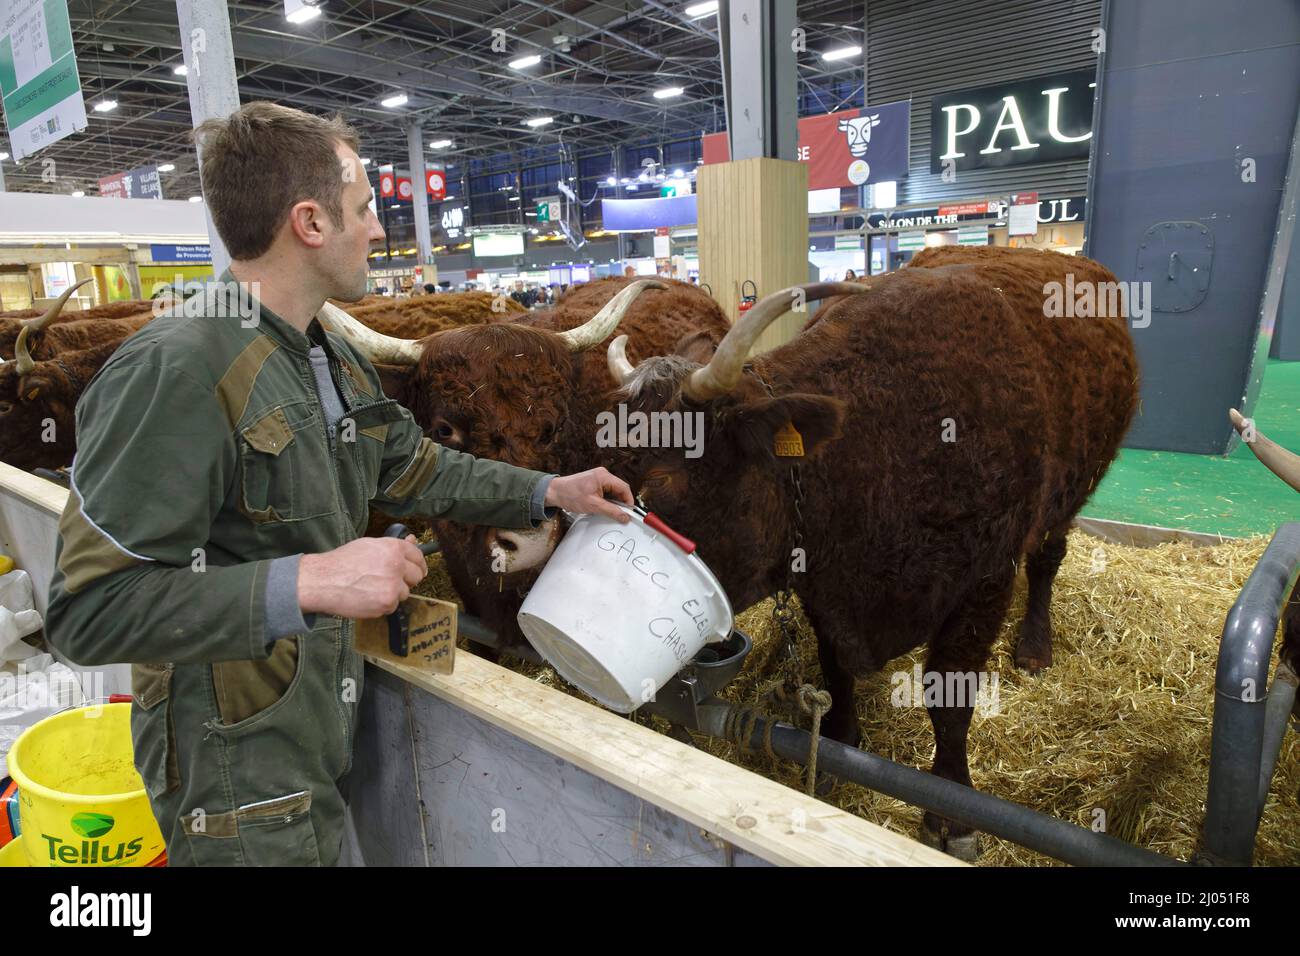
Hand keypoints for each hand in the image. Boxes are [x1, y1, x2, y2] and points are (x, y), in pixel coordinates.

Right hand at [298, 536, 427, 618]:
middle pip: (416, 576)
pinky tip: (367, 598)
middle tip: (389, 582)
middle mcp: (396, 565)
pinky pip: (393, 606)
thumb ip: (393, 546)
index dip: (418, 564)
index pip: (418, 556)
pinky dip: (383, 605)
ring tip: (371, 589)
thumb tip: (413, 540)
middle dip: (405, 580)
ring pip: (404, 593)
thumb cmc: (342, 562)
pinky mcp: (387, 602)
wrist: (323, 580)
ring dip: (392, 594)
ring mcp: (393, 585)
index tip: (418, 570)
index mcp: (393, 547)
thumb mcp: (369, 546)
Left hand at [545, 467, 633, 523]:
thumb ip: (611, 511)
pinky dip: (607, 500)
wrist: (554, 492)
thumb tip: (625, 517)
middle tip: (621, 515)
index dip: (628, 501)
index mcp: (604, 476)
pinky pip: (606, 491)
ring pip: (613, 491)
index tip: (629, 513)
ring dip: (613, 502)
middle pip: (619, 489)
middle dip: (621, 502)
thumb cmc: (570, 495)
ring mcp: (598, 477)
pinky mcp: (594, 482)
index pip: (624, 488)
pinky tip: (603, 507)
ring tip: (609, 511)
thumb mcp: (593, 506)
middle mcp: (602, 474)